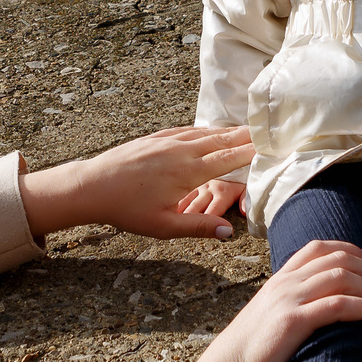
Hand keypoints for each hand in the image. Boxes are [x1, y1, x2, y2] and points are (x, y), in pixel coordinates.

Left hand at [20, 126, 254, 240]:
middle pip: (220, 139)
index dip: (250, 151)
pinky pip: (185, 130)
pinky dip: (202, 130)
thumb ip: (199, 227)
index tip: (270, 145)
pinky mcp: (154, 138)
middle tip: (266, 129)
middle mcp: (180, 151)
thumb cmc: (127, 209)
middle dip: (244, 135)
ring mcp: (166, 141)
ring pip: (203, 132)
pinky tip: (206, 131)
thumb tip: (230, 232)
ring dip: (225, 131)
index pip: (228, 159)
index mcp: (187, 172)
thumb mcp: (164, 226)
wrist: (92, 186)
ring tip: (243, 129)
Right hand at [145, 239, 361, 361]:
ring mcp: (289, 298)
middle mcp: (286, 282)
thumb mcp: (272, 316)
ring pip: (343, 277)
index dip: (352, 249)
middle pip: (339, 258)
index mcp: (280, 278)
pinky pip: (338, 304)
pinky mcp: (294, 320)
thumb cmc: (252, 351)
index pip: (320, 247)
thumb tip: (323, 306)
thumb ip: (294, 304)